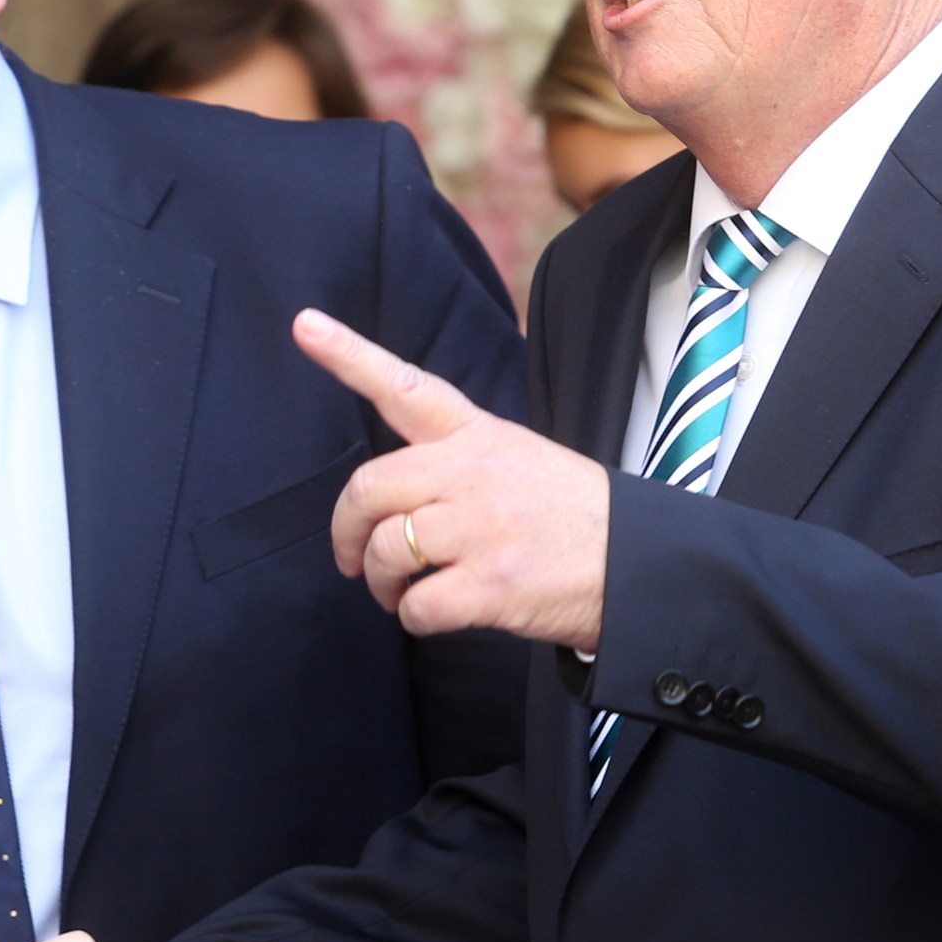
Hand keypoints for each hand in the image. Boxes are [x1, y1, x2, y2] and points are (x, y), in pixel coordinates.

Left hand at [293, 308, 610, 650]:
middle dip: (346, 529)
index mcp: (478, 434)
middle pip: (369, 487)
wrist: (638, 565)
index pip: (404, 386)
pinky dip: (412, 616)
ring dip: (380, 581)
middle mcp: (471, 473)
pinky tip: (432, 612)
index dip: (348, 354)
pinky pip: (416, 604)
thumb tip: (395, 496)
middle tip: (352, 557)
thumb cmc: (573, 515)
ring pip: (386, 549)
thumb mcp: (519, 458)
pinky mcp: (489, 585)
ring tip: (396, 592)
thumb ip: (456, 460)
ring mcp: (480, 528)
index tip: (304, 324)